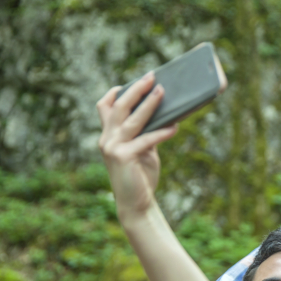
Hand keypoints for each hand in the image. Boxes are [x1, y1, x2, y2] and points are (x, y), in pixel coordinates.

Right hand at [96, 73, 177, 219]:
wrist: (137, 204)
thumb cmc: (141, 177)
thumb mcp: (143, 151)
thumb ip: (146, 133)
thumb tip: (163, 115)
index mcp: (108, 135)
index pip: (105, 107)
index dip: (115, 92)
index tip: (132, 81)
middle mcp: (106, 139)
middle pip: (119, 106)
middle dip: (136, 89)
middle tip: (152, 76)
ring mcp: (112, 148)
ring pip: (132, 119)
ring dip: (150, 104)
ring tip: (163, 92)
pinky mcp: (123, 157)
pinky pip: (146, 139)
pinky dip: (162, 132)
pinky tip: (175, 127)